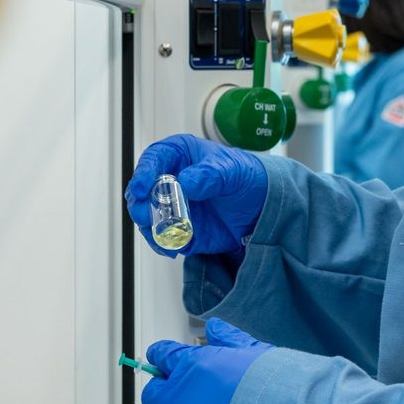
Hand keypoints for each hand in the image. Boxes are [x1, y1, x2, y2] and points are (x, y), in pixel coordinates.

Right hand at [125, 134, 268, 257]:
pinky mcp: (178, 228)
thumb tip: (186, 181)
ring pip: (147, 217)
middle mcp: (170, 180)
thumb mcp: (233, 171)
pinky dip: (164, 244)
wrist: (263, 207)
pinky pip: (162, 237)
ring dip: (150, 228)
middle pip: (141, 191)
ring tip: (164, 236)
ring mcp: (172, 206)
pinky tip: (173, 247)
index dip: (143, 173)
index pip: (153, 159)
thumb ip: (210, 174)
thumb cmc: (247, 178)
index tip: (140, 188)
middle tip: (147, 217)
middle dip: (141, 205)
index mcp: (180, 155)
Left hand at [141, 318, 272, 403]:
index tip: (163, 359)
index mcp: (193, 366)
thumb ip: (229, 339)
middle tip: (183, 391)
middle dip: (163, 392)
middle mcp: (181, 399)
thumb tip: (215, 328)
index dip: (163, 357)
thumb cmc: (271, 386)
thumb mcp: (253, 352)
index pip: (162, 356)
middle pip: (154, 396)